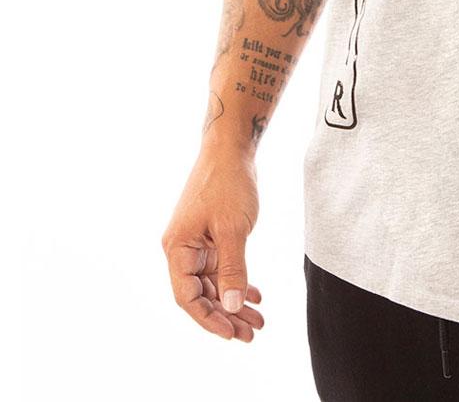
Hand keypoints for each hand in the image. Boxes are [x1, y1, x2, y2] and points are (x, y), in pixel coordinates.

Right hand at [161, 143, 264, 340]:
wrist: (231, 148)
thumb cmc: (228, 183)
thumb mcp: (233, 229)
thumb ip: (232, 269)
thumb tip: (229, 307)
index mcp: (178, 249)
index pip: (188, 297)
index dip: (209, 319)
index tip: (232, 333)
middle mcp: (182, 249)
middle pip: (201, 294)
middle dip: (226, 315)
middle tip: (252, 333)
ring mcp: (197, 243)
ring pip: (213, 283)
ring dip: (234, 301)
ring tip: (257, 319)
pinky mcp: (211, 236)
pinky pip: (221, 268)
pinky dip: (237, 281)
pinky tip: (255, 294)